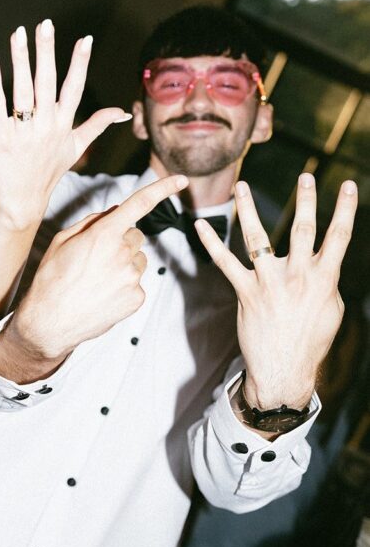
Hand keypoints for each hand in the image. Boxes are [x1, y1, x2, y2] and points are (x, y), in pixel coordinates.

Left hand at [0, 19, 130, 229]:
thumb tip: (121, 112)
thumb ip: (97, 125)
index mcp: (65, 124)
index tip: (86, 39)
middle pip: (48, 81)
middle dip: (47, 51)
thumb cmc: (48, 172)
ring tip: (18, 33)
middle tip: (45, 24)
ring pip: (23, 88)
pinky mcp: (0, 137)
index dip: (80, 63)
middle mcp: (47, 125)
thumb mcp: (76, 148)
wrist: (22, 201)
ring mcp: (24, 131)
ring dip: (21, 59)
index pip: (75, 88)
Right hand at [0, 174, 188, 378]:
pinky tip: (103, 294)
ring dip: (123, 264)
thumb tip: (116, 210)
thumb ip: (92, 221)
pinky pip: (137, 282)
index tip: (181, 180)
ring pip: (137, 260)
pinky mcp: (137, 298)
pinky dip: (124, 285)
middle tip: (96, 258)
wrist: (50, 323)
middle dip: (121, 241)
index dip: (163, 189)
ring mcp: (132, 277)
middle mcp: (122, 253)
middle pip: (135, 236)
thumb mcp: (62, 241)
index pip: (139, 204)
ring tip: (97, 280)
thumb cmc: (52, 278)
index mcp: (103, 235)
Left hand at [195, 174, 357, 409]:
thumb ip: (326, 280)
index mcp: (325, 279)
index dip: (345, 208)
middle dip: (306, 201)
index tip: (346, 184)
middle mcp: (298, 278)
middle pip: (304, 231)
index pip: (340, 237)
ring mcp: (270, 284)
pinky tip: (200, 225)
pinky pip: (225, 263)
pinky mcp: (246, 293)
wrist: (284, 370)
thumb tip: (323, 261)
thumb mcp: (330, 309)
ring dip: (248, 209)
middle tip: (305, 176)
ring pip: (258, 238)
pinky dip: (211, 243)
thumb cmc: (310, 339)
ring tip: (242, 185)